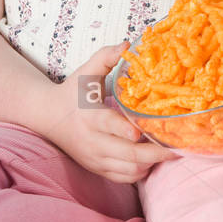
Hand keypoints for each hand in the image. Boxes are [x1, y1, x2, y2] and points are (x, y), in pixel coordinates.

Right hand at [42, 43, 175, 183]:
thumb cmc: (71, 92)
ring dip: (150, 163)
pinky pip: (123, 177)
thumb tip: (128, 44)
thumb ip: (106, 56)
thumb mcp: (85, 71)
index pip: (109, 126)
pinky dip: (140, 172)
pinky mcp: (96, 168)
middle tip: (177, 147)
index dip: (126, 130)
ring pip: (129, 169)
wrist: (46, 117)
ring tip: (169, 151)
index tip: (141, 131)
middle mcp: (92, 140)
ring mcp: (94, 157)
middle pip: (128, 155)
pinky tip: (151, 160)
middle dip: (154, 153)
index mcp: (89, 115)